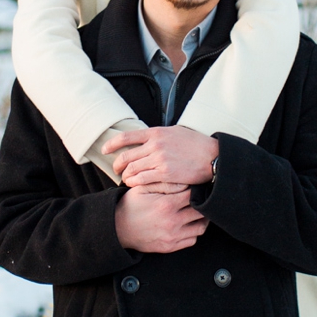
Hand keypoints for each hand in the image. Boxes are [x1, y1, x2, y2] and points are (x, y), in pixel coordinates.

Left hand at [103, 126, 218, 190]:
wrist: (212, 156)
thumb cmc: (196, 144)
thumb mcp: (175, 132)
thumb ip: (158, 135)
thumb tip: (146, 137)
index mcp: (156, 133)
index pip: (126, 137)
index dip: (112, 144)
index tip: (105, 149)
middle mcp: (155, 145)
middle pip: (126, 156)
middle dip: (117, 165)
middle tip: (116, 170)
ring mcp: (159, 160)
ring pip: (132, 170)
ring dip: (125, 177)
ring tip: (125, 180)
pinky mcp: (165, 174)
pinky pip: (142, 180)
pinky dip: (135, 183)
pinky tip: (134, 185)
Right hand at [115, 186, 208, 253]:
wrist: (117, 229)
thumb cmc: (130, 205)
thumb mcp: (143, 188)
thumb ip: (164, 183)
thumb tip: (184, 181)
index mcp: (167, 204)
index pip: (193, 194)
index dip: (197, 189)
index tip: (197, 187)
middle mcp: (172, 221)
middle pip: (201, 211)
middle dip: (202, 203)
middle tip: (201, 199)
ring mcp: (172, 236)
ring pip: (200, 227)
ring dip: (201, 219)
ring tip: (197, 212)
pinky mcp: (170, 246)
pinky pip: (192, 240)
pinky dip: (193, 232)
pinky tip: (188, 224)